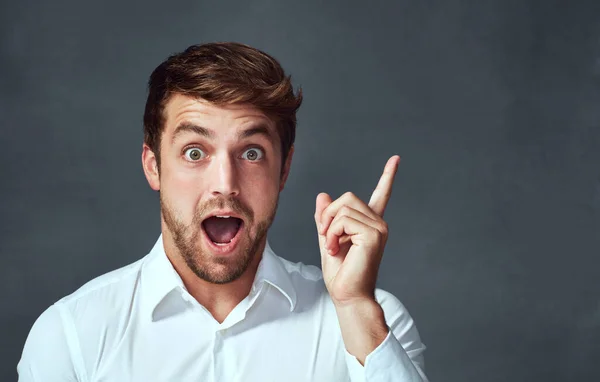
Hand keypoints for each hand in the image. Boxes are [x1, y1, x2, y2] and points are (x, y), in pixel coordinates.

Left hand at [314, 155, 399, 305]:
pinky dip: (333, 233)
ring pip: (344, 208)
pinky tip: (336, 249)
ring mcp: (379, 228)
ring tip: (332, 247)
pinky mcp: (374, 234)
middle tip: (327, 237)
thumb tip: (323, 195)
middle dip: (329, 215)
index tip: (396, 159)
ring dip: (329, 227)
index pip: (381, 194)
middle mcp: (378, 223)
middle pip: (348, 197)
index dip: (388, 176)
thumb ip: (326, 218)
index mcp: (369, 223)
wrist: (347, 295)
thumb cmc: (340, 273)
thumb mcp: (327, 239)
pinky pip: (344, 220)